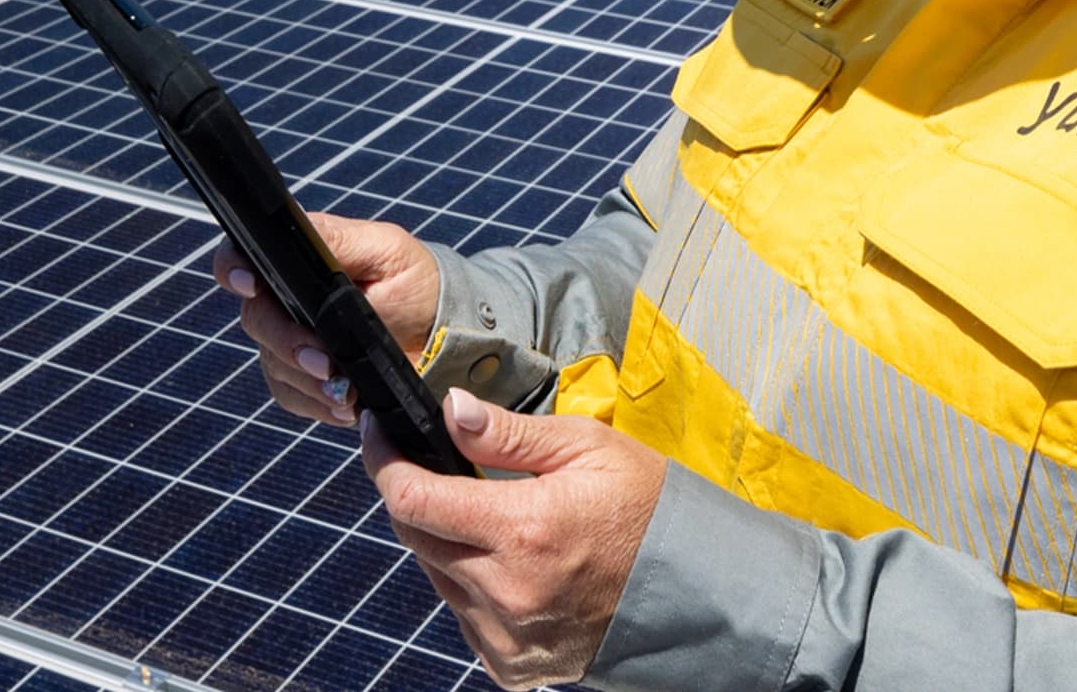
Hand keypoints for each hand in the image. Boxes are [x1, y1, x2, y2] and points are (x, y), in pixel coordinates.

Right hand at [211, 211, 437, 427]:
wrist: (442, 334)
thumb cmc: (415, 281)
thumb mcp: (386, 251)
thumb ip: (340, 241)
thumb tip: (300, 231)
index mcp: (300, 259)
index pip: (244, 256)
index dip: (233, 268)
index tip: (249, 285)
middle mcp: (287, 299)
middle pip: (256, 318)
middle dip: (285, 342)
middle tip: (323, 359)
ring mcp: (293, 340)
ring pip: (273, 363)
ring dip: (307, 380)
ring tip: (346, 389)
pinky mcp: (305, 379)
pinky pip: (291, 395)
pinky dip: (317, 402)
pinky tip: (348, 403)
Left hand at [364, 388, 665, 689]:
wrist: (696, 590)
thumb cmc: (648, 509)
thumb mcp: (586, 448)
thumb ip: (508, 434)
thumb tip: (448, 411)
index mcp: (523, 530)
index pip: (412, 499)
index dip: (385, 460)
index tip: (380, 433)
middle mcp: (507, 592)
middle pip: (416, 537)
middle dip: (417, 496)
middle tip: (440, 468)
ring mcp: (508, 636)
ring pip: (437, 577)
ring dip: (447, 543)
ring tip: (494, 519)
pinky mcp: (513, 666)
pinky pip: (463, 618)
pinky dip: (471, 587)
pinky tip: (512, 566)